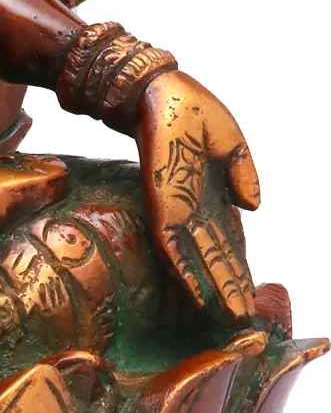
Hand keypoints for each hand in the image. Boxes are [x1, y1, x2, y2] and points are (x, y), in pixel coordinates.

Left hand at [136, 70, 260, 320]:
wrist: (159, 90)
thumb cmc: (190, 112)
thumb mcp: (231, 143)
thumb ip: (243, 173)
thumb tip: (254, 206)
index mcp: (211, 195)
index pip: (229, 240)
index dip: (241, 267)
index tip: (252, 295)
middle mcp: (193, 207)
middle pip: (214, 256)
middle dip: (229, 288)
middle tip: (242, 321)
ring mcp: (175, 207)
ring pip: (195, 259)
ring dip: (211, 289)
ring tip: (226, 317)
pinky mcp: (159, 203)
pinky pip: (170, 243)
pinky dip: (184, 270)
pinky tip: (196, 294)